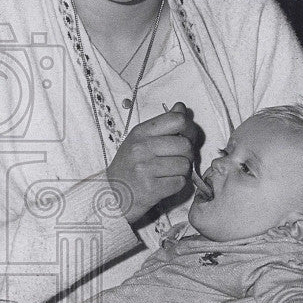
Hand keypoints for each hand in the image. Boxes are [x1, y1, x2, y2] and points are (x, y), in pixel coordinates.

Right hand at [106, 101, 197, 223]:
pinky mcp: (150, 189)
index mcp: (140, 132)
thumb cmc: (129, 166)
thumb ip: (162, 124)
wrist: (112, 195)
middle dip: (187, 154)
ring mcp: (144, 169)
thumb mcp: (140, 140)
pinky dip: (177, 185)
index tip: (186, 137)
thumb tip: (181, 107)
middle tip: (176, 160)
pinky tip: (165, 184)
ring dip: (182, 171)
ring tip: (169, 173)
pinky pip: (180, 182)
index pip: (176, 119)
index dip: (189, 128)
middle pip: (185, 144)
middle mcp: (140, 148)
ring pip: (185, 165)